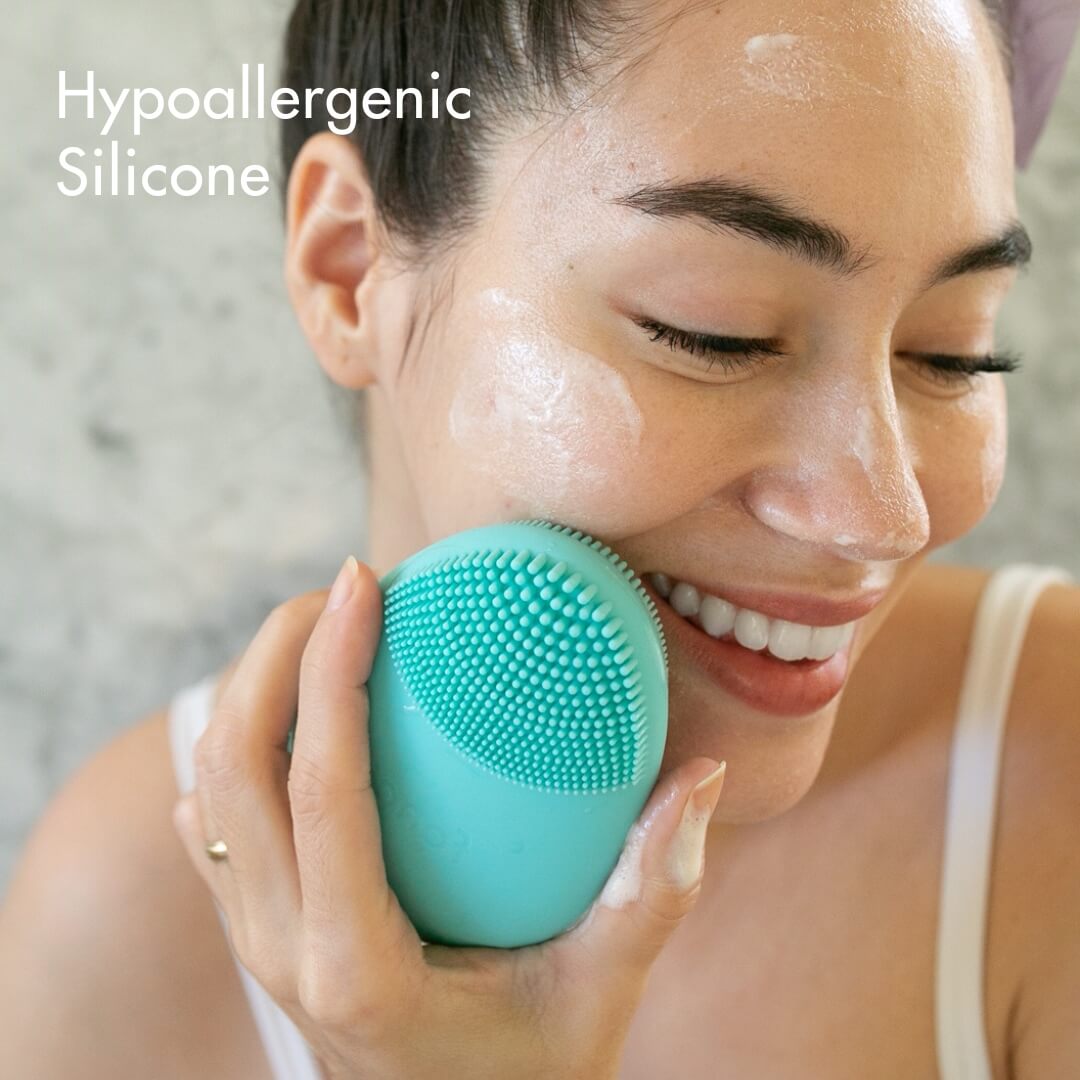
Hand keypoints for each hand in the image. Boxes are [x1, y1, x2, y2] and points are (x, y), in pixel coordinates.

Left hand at [172, 556, 727, 1079]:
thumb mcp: (602, 994)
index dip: (329, 673)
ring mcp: (258, 946)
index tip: (364, 583)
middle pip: (234, 771)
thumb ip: (653, 892)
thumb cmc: (532, 1072)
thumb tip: (700, 775)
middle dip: (272, 656)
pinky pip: (221, 824)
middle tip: (346, 586)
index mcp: (358, 967)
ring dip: (252, 688)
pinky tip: (287, 706)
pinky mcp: (259, 935)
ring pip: (213, 788)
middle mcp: (284, 953)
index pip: (322, 791)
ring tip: (323, 625)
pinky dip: (240, 743)